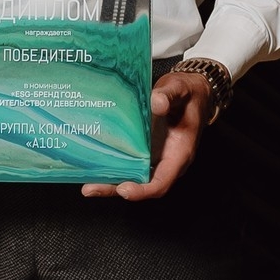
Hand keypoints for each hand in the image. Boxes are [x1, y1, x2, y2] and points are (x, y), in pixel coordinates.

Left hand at [81, 67, 210, 201]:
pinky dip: (112, 169)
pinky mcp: (144, 151)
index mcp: (179, 154)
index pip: (162, 182)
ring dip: (110, 183)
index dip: (143, 190)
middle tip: (90, 189)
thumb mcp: (180, 89)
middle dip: (115, 190)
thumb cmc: (188, 94)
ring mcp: (154, 158)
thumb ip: (169, 96)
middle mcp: (166, 162)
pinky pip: (129, 165)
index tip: (124, 189)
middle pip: (142, 185)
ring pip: (132, 178)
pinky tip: (93, 166)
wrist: (192, 93)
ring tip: (87, 185)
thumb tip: (157, 102)